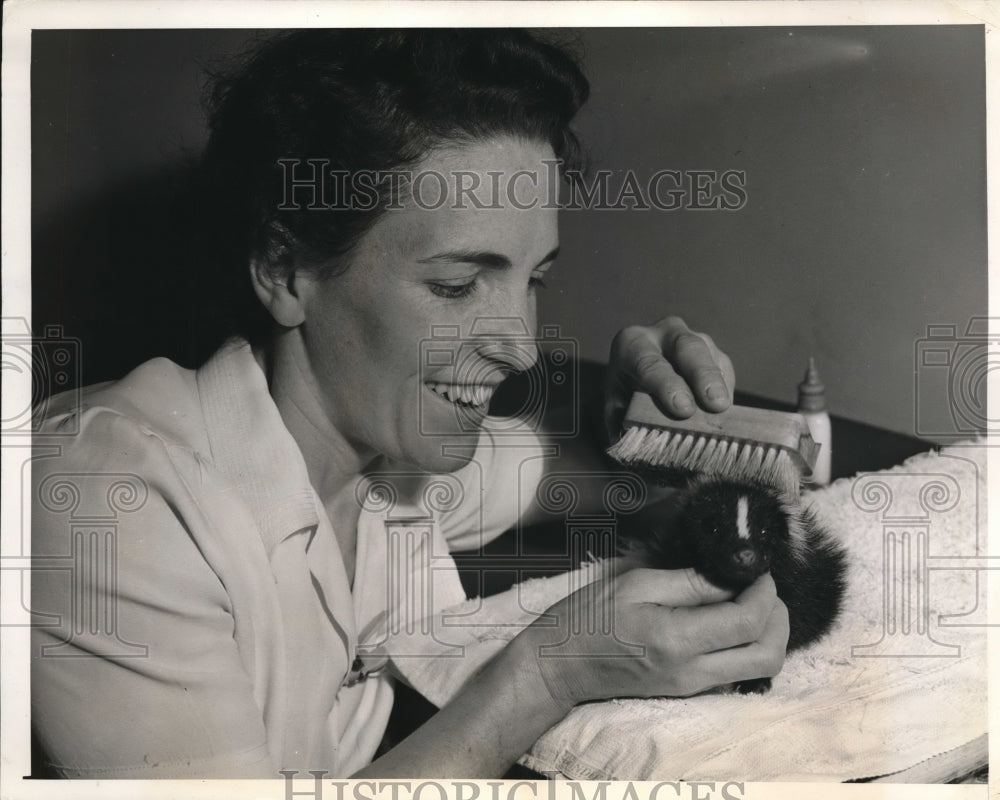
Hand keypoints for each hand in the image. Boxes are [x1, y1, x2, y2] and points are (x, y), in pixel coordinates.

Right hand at [513, 568, 788, 708]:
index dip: (764, 591)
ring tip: (752, 603)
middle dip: (778, 617)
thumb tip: (735, 576)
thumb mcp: (637, 584)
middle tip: (763, 588)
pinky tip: (732, 623)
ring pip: (760, 668)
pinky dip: (750, 647)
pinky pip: (739, 673)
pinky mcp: (690, 692)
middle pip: (767, 653)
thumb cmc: (590, 616)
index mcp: (677, 638)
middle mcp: (692, 670)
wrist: (562, 664)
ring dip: (769, 634)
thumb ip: (691, 582)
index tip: (758, 569)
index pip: (747, 620)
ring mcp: (693, 687)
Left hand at [605, 316, 735, 439]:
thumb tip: (634, 437)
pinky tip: (725, 407)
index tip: (684, 410)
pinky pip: (723, 366)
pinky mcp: (712, 350)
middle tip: (715, 404)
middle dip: (703, 375)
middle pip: (688, 347)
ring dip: (718, 383)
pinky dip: (725, 388)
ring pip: (709, 354)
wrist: (637, 378)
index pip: (649, 362)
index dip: (668, 386)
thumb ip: (623, 419)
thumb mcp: (617, 404)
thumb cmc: (625, 393)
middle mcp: (662, 332)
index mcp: (632, 343)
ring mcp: (691, 336)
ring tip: (724, 408)